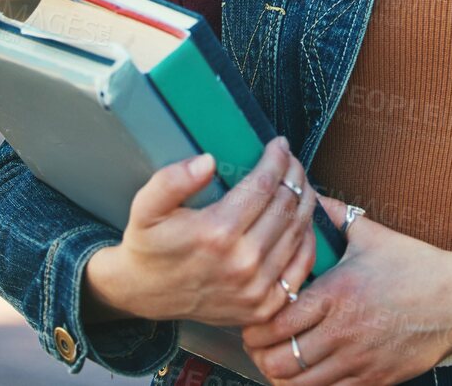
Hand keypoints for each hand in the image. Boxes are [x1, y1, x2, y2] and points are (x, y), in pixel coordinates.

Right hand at [83, 135, 319, 329]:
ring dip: (305, 201)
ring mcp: (256, 288)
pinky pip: (301, 267)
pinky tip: (303, 220)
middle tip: (290, 160)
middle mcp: (242, 262)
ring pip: (298, 232)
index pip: (264, 185)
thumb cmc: (148, 246)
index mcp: (216, 232)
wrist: (143, 294)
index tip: (279, 144)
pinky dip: (308, 239)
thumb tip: (208, 161)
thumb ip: (172, 180)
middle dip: (294, 175)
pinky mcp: (264, 307)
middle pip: (286, 205)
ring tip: (299, 182)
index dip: (277, 159)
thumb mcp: (146, 206)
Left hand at [239, 199, 451, 385]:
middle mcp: (344, 330)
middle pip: (280, 360)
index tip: (250, 320)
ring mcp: (358, 360)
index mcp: (337, 293)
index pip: (276, 322)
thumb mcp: (372, 235)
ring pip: (299, 384)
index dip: (254, 327)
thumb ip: (333, 216)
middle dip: (260, 354)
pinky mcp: (373, 380)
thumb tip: (305, 193)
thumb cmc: (416, 265)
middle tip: (256, 344)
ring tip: (276, 361)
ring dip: (280, 375)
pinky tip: (306, 374)